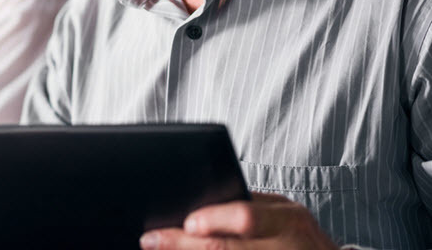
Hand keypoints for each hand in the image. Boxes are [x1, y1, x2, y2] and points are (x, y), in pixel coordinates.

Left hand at [139, 192, 338, 249]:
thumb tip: (196, 203)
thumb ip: (248, 207)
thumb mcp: (282, 213)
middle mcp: (283, 247)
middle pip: (227, 249)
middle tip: (151, 240)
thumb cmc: (297, 235)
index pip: (246, 217)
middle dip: (184, 245)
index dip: (214, 220)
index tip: (187, 222)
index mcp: (288, 219)